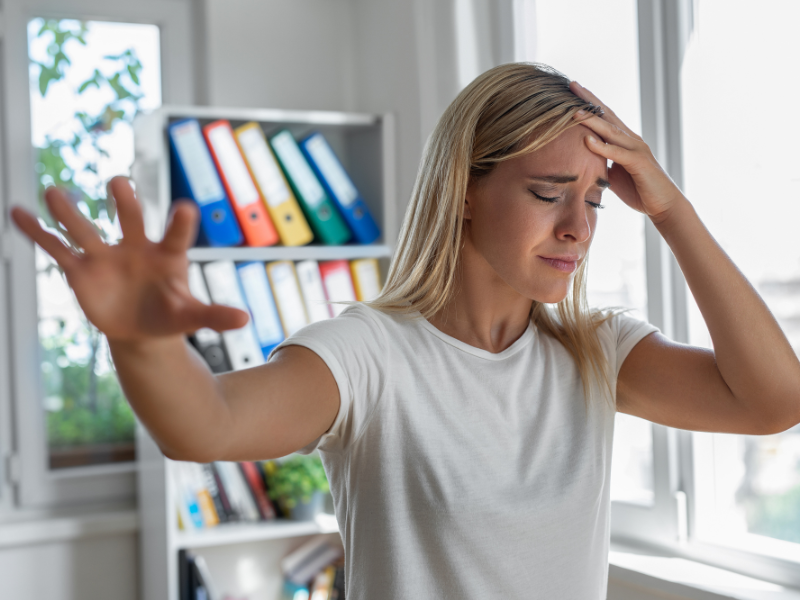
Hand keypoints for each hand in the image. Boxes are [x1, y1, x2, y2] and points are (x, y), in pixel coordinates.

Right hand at [9, 176, 249, 341]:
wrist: (141, 325)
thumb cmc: (171, 314)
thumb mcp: (192, 317)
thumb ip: (214, 315)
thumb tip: (245, 320)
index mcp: (167, 255)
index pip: (176, 236)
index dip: (181, 224)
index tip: (186, 208)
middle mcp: (135, 247)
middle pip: (130, 221)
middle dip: (125, 204)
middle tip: (120, 182)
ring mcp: (106, 256)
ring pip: (86, 230)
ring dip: (71, 212)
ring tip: (53, 191)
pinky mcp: (80, 270)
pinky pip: (56, 249)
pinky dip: (37, 232)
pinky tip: (18, 212)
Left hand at [569, 81, 685, 223]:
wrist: (664, 205)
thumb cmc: (639, 190)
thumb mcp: (614, 174)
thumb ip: (601, 163)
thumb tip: (583, 161)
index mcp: (624, 141)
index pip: (604, 117)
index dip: (588, 103)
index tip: (571, 91)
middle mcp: (631, 139)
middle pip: (607, 115)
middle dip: (589, 100)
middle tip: (571, 84)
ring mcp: (636, 149)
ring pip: (611, 130)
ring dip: (592, 120)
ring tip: (573, 110)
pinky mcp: (639, 162)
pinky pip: (617, 153)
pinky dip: (602, 147)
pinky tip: (587, 140)